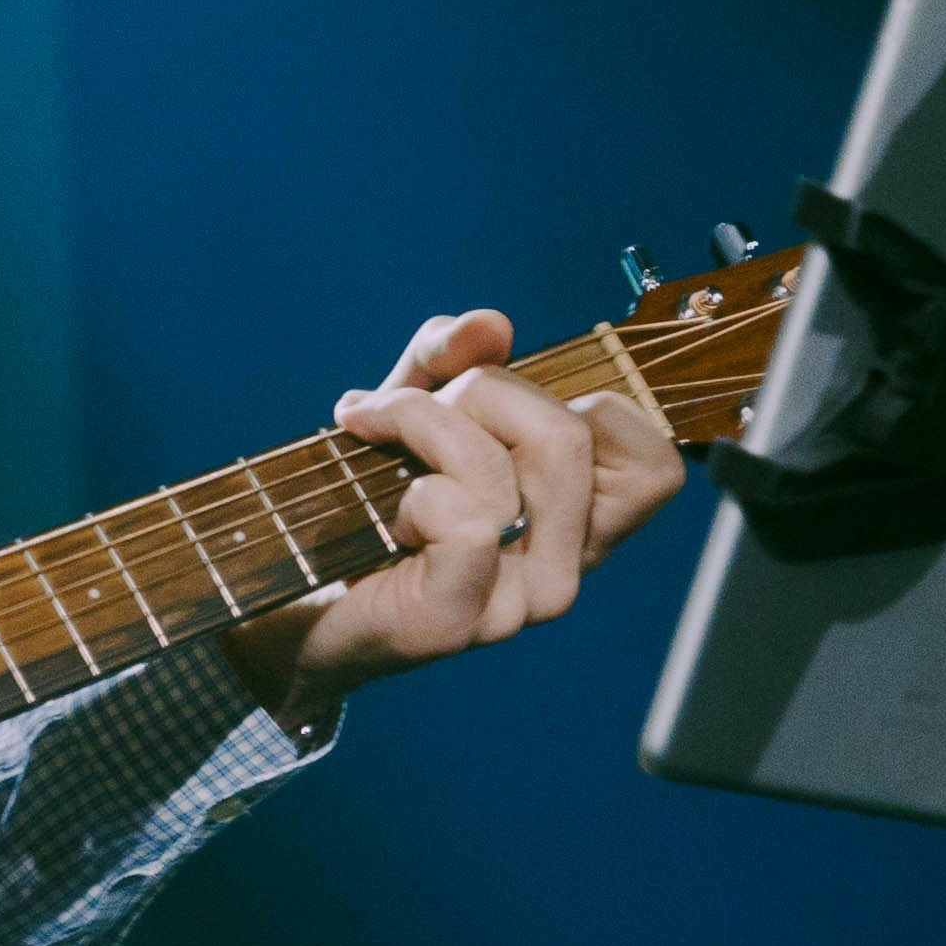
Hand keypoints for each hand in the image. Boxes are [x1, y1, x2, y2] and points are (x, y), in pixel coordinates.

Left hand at [223, 308, 686, 736]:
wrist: (292, 595)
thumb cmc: (363, 501)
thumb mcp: (411, 402)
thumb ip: (450, 353)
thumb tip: (489, 327)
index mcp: (580, 524)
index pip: (653, 463)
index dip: (586, 403)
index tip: (503, 405)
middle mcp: (565, 569)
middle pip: (569, 434)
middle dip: (480, 392)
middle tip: (412, 412)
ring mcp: (517, 603)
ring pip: (505, 466)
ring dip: (422, 423)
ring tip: (377, 437)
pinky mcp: (459, 619)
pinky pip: (463, 518)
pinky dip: (413, 487)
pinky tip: (388, 510)